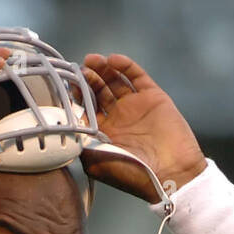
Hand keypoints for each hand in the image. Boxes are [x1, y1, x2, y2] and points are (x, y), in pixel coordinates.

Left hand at [80, 53, 207, 202]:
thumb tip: (62, 123)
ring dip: (102, 69)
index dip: (76, 94)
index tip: (67, 83)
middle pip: (98, 90)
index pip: (85, 107)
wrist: (172, 173)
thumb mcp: (95, 162)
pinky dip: (125, 66)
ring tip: (93, 60)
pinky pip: (136, 76)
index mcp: (104, 134)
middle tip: (80, 69)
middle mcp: (119, 119)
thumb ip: (77, 140)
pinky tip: (113, 60)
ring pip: (115, 80)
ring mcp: (136, 106)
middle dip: (88, 78)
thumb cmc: (133, 173)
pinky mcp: (153, 97)